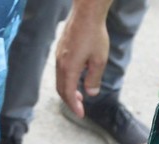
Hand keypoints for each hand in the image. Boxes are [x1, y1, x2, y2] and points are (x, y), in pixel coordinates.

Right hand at [55, 1, 110, 117]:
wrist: (86, 14)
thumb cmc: (94, 35)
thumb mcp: (99, 59)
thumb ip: (94, 78)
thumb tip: (91, 92)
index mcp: (69, 69)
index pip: (68, 93)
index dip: (74, 106)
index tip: (81, 114)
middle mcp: (60, 64)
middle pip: (61, 89)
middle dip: (70, 101)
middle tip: (80, 107)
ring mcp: (59, 57)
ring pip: (60, 80)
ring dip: (69, 90)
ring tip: (80, 95)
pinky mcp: (60, 51)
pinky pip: (60, 71)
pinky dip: (67, 80)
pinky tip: (77, 77)